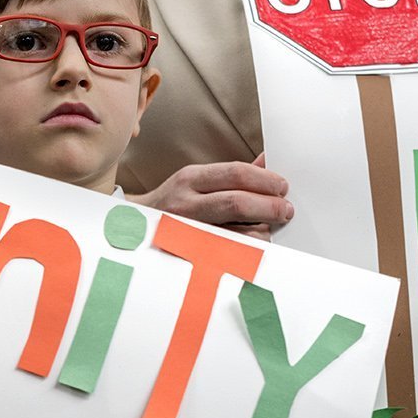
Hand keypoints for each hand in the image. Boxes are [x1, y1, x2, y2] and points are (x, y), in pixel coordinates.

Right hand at [129, 155, 292, 239]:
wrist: (133, 228)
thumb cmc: (171, 204)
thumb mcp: (196, 180)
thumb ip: (231, 174)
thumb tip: (266, 163)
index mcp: (190, 179)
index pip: (235, 173)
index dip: (265, 180)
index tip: (282, 187)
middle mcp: (185, 203)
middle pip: (237, 202)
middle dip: (270, 206)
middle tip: (285, 210)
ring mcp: (186, 230)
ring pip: (237, 232)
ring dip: (262, 231)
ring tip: (268, 228)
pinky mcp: (190, 253)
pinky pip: (230, 254)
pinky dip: (248, 249)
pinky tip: (252, 244)